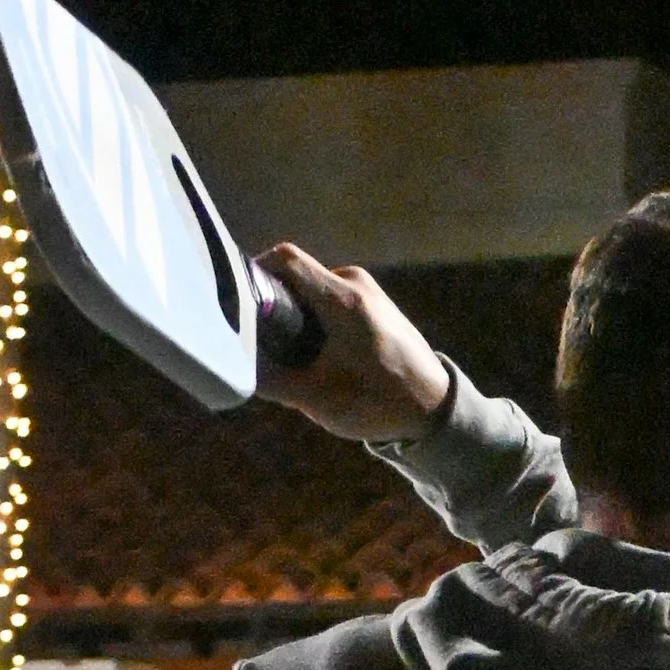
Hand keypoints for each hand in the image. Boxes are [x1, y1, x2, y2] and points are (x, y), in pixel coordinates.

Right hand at [252, 244, 452, 443]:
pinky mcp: (375, 302)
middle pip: (297, 278)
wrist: (435, 410)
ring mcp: (369, 290)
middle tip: (272, 345)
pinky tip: (324, 355)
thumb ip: (270, 380)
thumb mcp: (316, 399)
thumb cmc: (378, 404)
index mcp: (342, 299)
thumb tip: (234, 363)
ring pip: (314, 291)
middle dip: (277, 307)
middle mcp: (356, 283)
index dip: (255, 273)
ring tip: (301, 357)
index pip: (284, 259)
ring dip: (299, 318)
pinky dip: (320, 321)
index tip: (242, 303)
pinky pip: (332, 299)